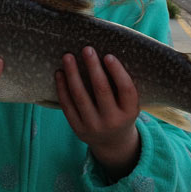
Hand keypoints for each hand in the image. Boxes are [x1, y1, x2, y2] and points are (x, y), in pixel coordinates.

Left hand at [55, 47, 140, 182]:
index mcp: (130, 112)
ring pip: (80, 96)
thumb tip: (104, 54)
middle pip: (101, 89)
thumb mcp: (128, 104)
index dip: (117, 71)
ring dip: (73, 74)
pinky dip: (62, 88)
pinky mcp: (78, 129)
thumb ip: (121, 85)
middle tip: (87, 49)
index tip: (108, 55)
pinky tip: (60, 73)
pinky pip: (68, 105)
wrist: (112, 142)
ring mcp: (94, 126)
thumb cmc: (121, 112)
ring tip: (68, 57)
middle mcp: (112, 120)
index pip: (125, 89)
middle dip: (93, 67)